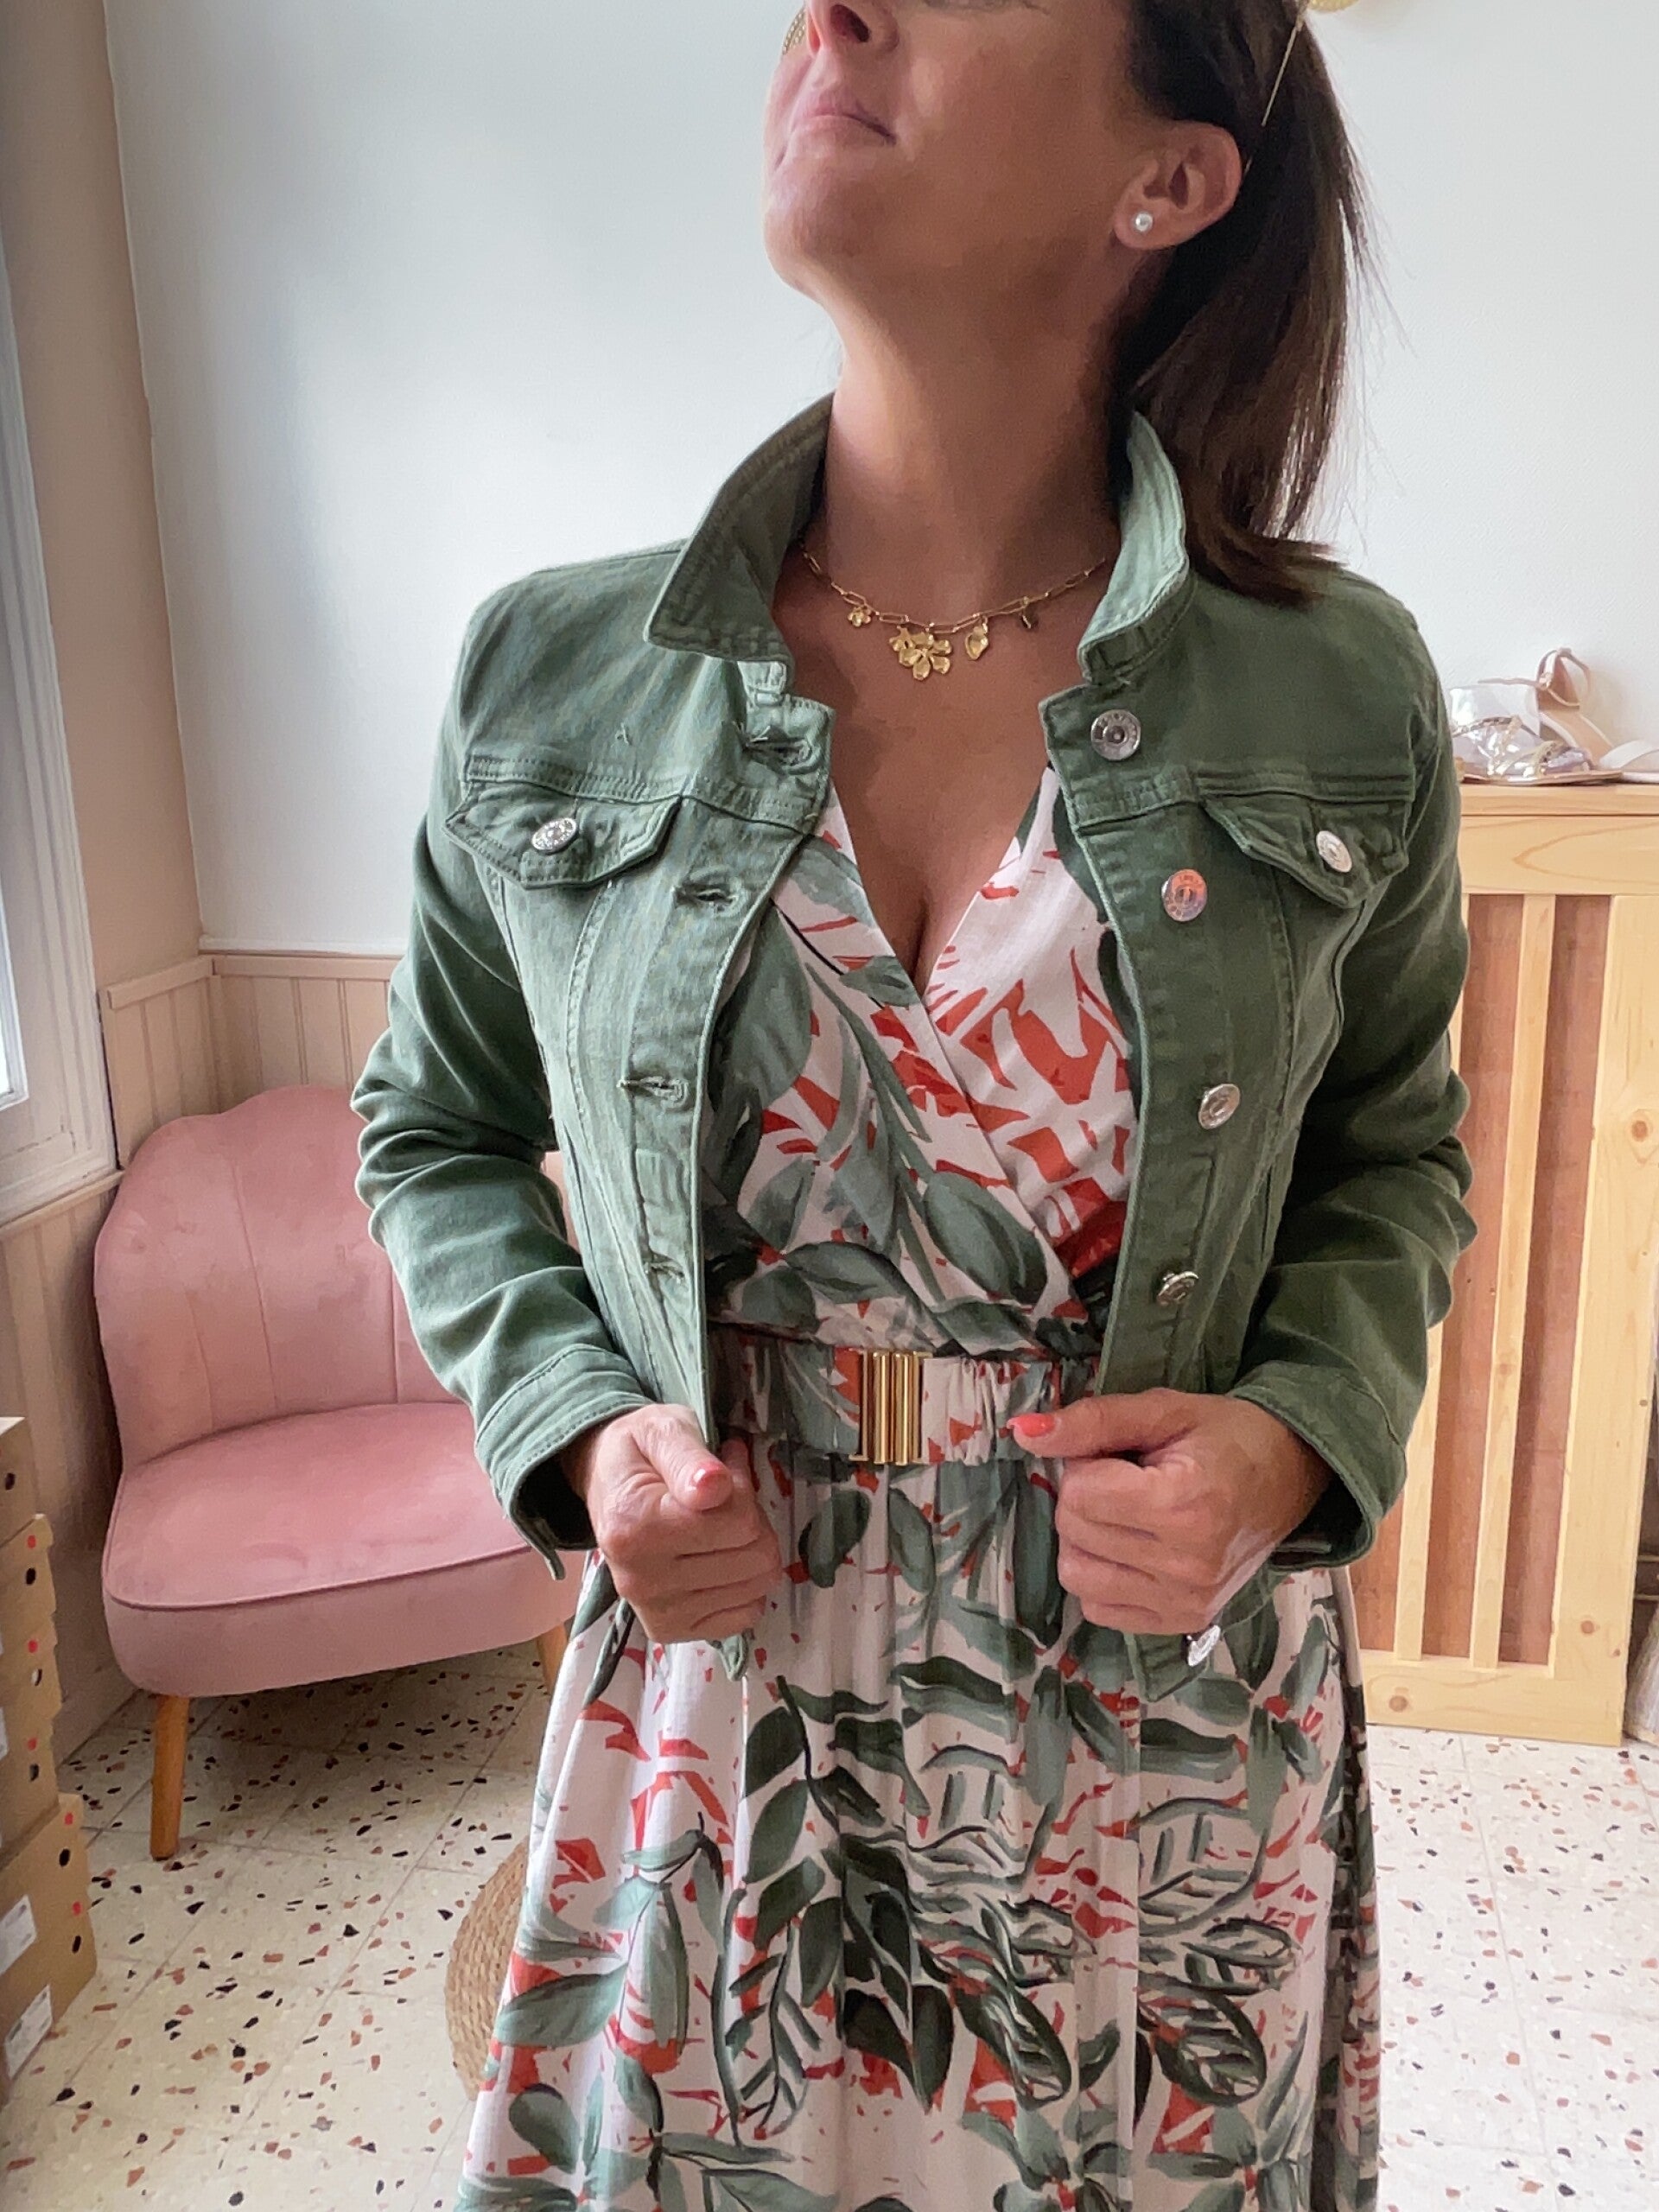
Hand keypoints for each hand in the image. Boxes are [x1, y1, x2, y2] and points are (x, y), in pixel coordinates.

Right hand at [563, 1405, 783, 1644]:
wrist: (604, 1482)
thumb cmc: (638, 1454)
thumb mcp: (661, 1430)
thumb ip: (689, 1456)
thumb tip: (714, 1487)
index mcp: (635, 1526)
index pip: (739, 1522)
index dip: (743, 1491)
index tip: (722, 1473)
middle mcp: (640, 1579)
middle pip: (752, 1557)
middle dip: (752, 1521)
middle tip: (725, 1501)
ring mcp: (655, 1611)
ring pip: (754, 1587)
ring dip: (748, 1550)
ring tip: (720, 1525)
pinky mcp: (670, 1630)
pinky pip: (743, 1617)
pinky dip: (743, 1586)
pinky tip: (719, 1560)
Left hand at [1008, 1389, 1332, 1636]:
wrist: (1289, 1475)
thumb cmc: (1226, 1435)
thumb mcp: (1163, 1410)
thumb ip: (1092, 1421)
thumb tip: (1022, 1433)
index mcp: (1185, 1506)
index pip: (1079, 1494)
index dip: (1086, 1464)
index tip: (1121, 1456)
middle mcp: (1187, 1565)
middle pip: (1073, 1532)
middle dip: (1084, 1497)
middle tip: (1128, 1480)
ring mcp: (1186, 1602)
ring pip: (1077, 1575)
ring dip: (1087, 1539)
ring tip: (1128, 1514)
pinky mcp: (1183, 1623)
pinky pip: (1098, 1608)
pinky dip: (1102, 1575)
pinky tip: (1133, 1548)